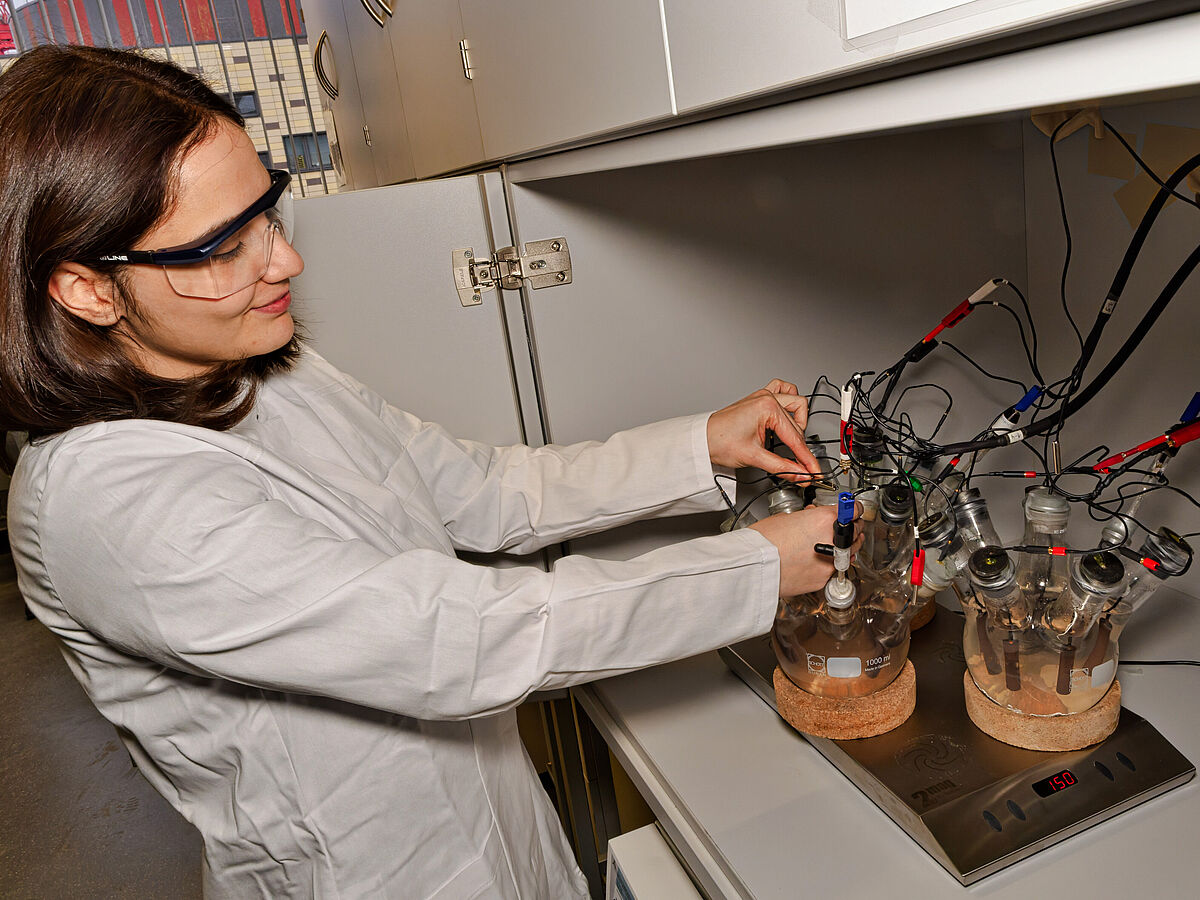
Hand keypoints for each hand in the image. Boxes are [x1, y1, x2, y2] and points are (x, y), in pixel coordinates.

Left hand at [707, 379, 819, 481]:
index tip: (813, 471)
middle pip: (797, 426)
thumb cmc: (719, 442)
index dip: (806, 459)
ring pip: (796, 403)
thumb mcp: (753, 458)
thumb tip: (800, 474)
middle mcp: (767, 398)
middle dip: (801, 448)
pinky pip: (783, 391)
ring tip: (793, 441)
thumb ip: (782, 467)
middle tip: (803, 466)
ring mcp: (763, 396)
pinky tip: (787, 417)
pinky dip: (789, 403)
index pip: (795, 438)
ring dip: (799, 421)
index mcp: (767, 407)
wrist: (702, 439)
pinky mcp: (759, 399)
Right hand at [748, 505, 864, 596]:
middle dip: (854, 528)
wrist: (754, 566)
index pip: (852, 510)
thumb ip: (807, 518)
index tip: (853, 510)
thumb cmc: (764, 541)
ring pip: (850, 553)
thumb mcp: (787, 518)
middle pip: (856, 532)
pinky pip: (833, 569)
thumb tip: (812, 519)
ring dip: (848, 547)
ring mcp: (829, 563)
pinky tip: (822, 561)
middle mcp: (832, 542)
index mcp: (824, 520)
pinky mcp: (822, 580)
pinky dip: (830, 564)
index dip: (854, 509)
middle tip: (850, 526)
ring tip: (841, 545)